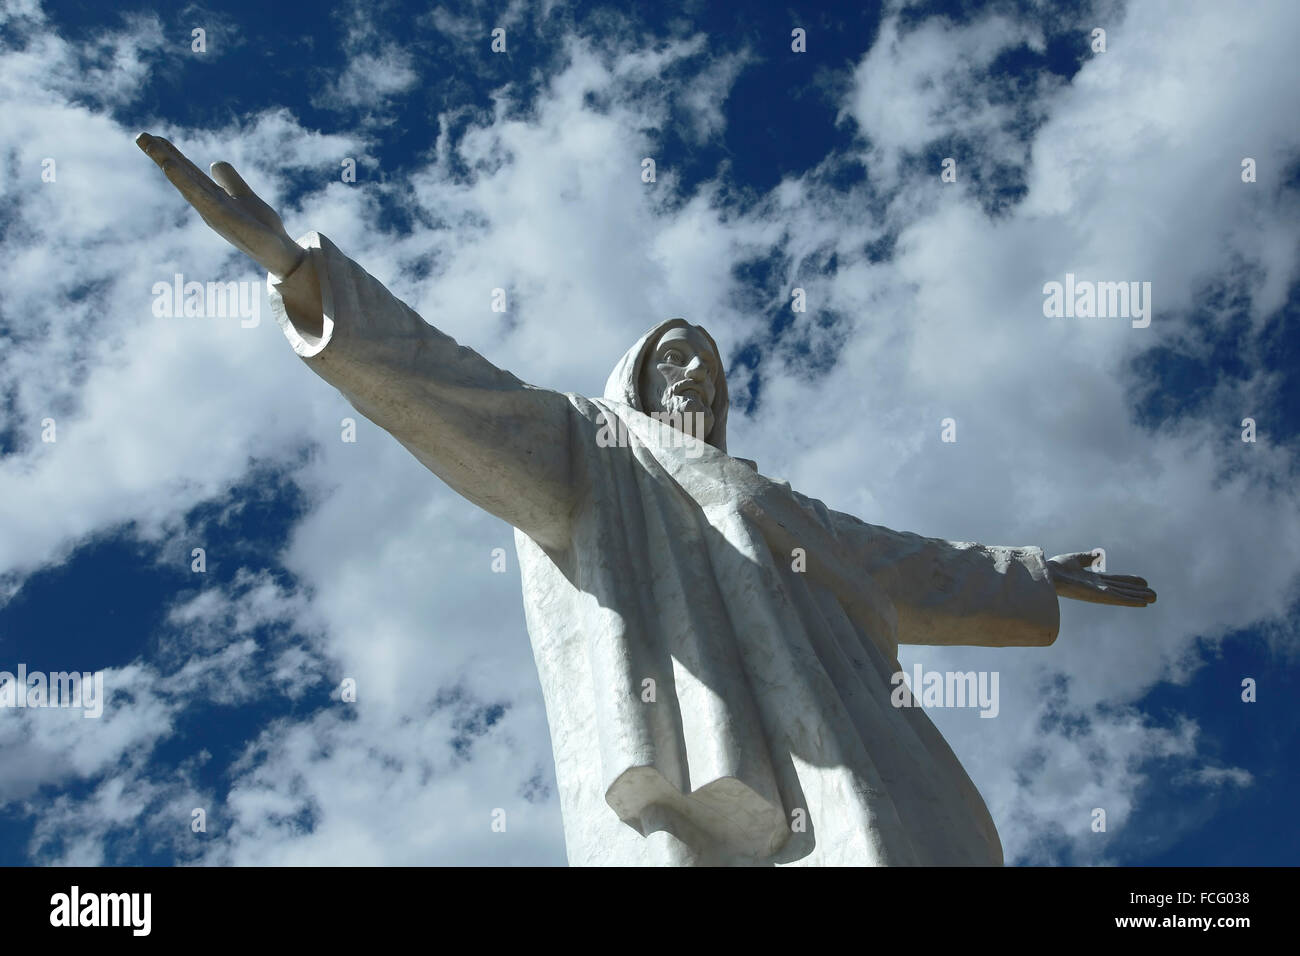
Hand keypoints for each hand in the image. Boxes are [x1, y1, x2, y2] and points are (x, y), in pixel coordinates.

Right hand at [136, 132, 303, 277]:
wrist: (280, 253)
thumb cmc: (261, 228)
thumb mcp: (244, 196)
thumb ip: (230, 180)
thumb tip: (214, 163)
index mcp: (211, 197)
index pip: (188, 172)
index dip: (172, 154)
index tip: (153, 137)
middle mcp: (207, 205)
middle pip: (182, 176)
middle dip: (161, 156)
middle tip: (140, 135)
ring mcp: (214, 213)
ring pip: (188, 185)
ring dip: (170, 166)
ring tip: (153, 147)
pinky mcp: (225, 220)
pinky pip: (203, 198)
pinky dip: (187, 183)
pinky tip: (172, 169)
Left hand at [1047, 551, 1155, 606]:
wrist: (1047, 573)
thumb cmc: (1056, 568)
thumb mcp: (1075, 559)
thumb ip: (1087, 558)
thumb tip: (1098, 555)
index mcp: (1092, 580)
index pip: (1115, 581)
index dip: (1130, 581)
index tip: (1144, 582)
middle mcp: (1098, 588)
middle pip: (1123, 590)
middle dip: (1138, 592)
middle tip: (1155, 595)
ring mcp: (1099, 593)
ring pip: (1124, 595)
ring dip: (1139, 597)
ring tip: (1154, 598)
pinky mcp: (1098, 596)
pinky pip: (1118, 599)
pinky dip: (1131, 600)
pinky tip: (1143, 602)